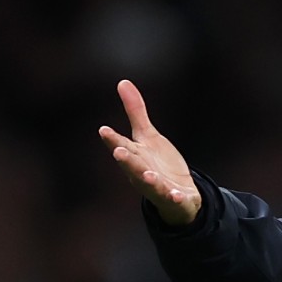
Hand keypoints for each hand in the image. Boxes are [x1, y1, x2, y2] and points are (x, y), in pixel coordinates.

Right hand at [98, 80, 201, 224]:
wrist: (177, 195)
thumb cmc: (157, 164)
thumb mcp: (148, 136)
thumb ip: (136, 112)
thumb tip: (123, 82)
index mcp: (135, 156)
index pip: (121, 145)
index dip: (113, 139)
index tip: (104, 130)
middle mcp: (143, 173)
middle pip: (133, 166)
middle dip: (127, 160)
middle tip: (119, 152)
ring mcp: (158, 187)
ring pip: (151, 185)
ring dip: (149, 180)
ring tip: (148, 175)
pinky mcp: (176, 198)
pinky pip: (175, 199)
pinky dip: (175, 197)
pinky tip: (177, 194)